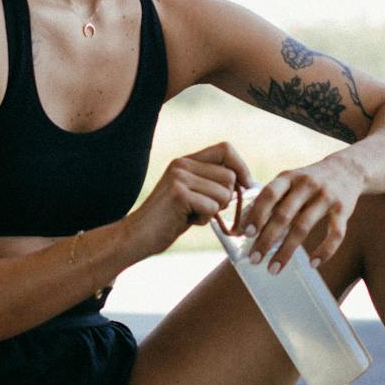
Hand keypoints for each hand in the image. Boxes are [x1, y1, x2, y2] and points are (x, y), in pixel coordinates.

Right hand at [127, 141, 255, 257]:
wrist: (138, 236)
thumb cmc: (168, 219)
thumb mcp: (191, 194)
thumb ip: (211, 183)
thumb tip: (245, 181)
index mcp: (186, 161)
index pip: (225, 149)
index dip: (241, 166)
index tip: (246, 184)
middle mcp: (182, 164)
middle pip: (230, 176)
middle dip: (226, 198)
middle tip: (205, 209)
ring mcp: (180, 178)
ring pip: (223, 194)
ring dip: (214, 211)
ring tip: (192, 214)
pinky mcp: (179, 194)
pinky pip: (212, 208)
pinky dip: (204, 220)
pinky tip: (186, 220)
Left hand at [234, 158, 363, 273]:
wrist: (347, 169)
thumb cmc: (307, 181)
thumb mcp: (287, 181)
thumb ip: (268, 200)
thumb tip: (241, 228)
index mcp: (289, 177)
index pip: (269, 194)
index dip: (257, 214)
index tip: (245, 234)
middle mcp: (307, 185)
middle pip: (283, 215)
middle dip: (266, 239)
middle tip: (254, 259)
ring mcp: (326, 197)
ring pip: (303, 227)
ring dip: (286, 251)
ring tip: (273, 269)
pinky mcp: (344, 210)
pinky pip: (335, 234)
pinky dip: (325, 251)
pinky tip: (313, 264)